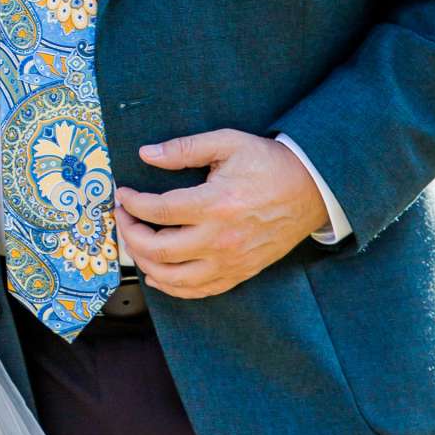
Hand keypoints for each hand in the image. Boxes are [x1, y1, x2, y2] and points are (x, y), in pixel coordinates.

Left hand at [115, 129, 327, 299]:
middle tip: (124, 218)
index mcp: (216, 204)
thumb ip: (184, 148)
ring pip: (173, 278)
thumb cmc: (269, 163)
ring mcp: (231, 261)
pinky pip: (198, 291)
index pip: (158, 211)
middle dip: (130, 234)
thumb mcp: (228, 142)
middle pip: (158, 249)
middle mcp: (221, 239)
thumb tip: (145, 154)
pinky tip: (157, 275)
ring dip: (145, 263)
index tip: (122, 195)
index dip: (132, 204)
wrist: (312, 189)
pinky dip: (171, 287)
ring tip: (136, 243)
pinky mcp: (240, 273)